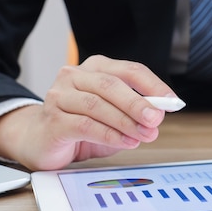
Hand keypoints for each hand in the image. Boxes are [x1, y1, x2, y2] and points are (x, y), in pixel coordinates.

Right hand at [0, 55, 177, 169]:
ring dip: (125, 122)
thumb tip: (158, 114)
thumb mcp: (113, 116)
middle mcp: (74, 76)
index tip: (171, 101)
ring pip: (98, 105)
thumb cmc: (80, 125)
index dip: (153, 85)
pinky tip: (126, 142)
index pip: (129, 70)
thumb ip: (134, 113)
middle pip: (111, 85)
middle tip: (156, 119)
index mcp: (95, 67)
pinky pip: (85, 125)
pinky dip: (110, 135)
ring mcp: (60, 96)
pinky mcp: (53, 120)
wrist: (39, 140)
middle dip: (138, 103)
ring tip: (144, 135)